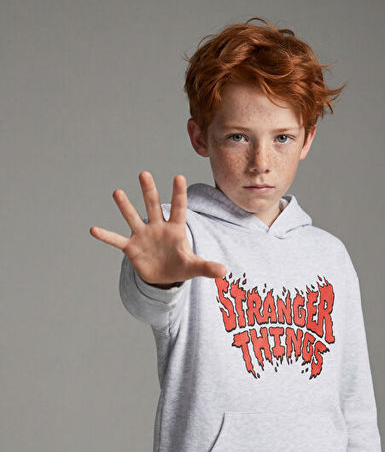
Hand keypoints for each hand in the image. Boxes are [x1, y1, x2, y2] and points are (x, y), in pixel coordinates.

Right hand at [90, 172, 226, 285]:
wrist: (164, 277)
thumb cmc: (181, 266)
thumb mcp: (195, 268)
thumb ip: (208, 267)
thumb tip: (224, 272)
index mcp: (176, 230)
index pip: (179, 209)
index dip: (179, 194)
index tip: (179, 177)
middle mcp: (158, 228)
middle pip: (154, 206)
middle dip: (149, 191)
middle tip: (145, 173)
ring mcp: (143, 236)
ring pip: (133, 217)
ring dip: (125, 206)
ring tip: (117, 192)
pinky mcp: (132, 248)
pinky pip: (117, 240)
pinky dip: (106, 236)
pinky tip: (94, 229)